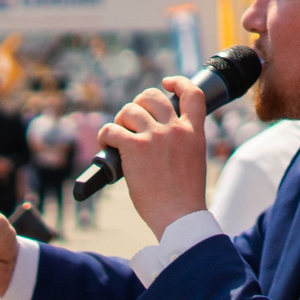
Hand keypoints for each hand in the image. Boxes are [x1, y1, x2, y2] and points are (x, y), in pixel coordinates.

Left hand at [102, 78, 207, 236]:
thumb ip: (182, 143)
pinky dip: (105, 136)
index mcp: (194, 132)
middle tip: (131, 123)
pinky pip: (111, 129)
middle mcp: (175, 129)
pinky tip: (107, 147)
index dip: (178, 82)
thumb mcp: (193, 161)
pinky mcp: (134, 147)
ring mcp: (155, 136)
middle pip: (151, 97)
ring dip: (119, 122)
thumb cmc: (184, 198)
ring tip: (118, 138)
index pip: (192, 94)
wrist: (179, 216)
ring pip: (128, 110)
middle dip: (137, 105)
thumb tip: (158, 137)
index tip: (166, 83)